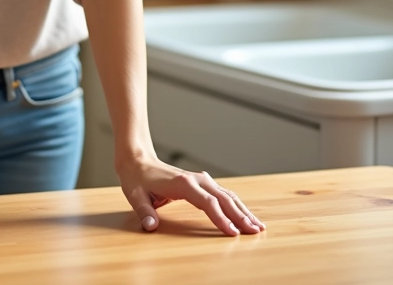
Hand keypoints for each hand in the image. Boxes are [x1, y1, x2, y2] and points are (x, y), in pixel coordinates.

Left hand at [116, 155, 265, 235]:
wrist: (138, 160)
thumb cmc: (137, 179)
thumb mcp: (135, 196)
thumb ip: (144, 212)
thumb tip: (150, 227)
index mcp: (183, 183)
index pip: (207, 203)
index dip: (221, 218)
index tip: (233, 232)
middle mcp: (196, 180)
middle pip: (224, 198)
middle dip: (240, 215)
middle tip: (255, 231)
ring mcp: (201, 180)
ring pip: (228, 195)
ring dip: (243, 210)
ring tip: (257, 226)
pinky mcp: (202, 183)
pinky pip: (223, 195)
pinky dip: (236, 205)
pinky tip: (245, 215)